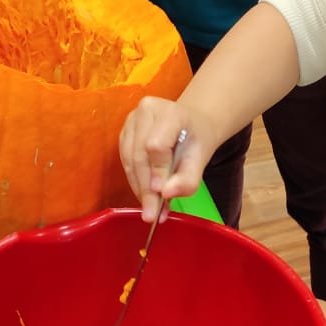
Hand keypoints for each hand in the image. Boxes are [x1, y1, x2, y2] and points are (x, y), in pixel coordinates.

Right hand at [119, 96, 209, 219]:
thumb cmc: (197, 140)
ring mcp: (131, 120)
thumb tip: (165, 194)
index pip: (156, 144)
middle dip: (146, 188)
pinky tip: (145, 195)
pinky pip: (125, 160)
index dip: (157, 170)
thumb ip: (188, 178)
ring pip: (129, 159)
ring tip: (151, 209)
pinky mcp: (123, 132)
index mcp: (169, 112)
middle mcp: (146, 111)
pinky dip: (135, 181)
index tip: (161, 195)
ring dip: (139, 187)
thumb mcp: (202, 158)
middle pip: (139, 154)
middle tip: (152, 214)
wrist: (190, 124)